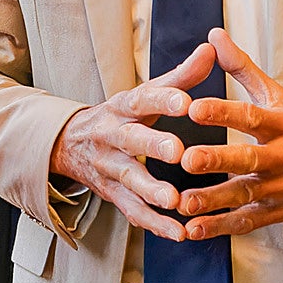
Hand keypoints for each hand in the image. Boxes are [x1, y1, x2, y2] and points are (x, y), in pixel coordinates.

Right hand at [50, 42, 217, 239]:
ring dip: (152, 191)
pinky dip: (155, 224)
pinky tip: (179, 233)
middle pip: (131, 140)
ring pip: (129, 180)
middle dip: (153, 146)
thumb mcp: (145, 92)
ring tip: (175, 201)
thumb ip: (181, 75)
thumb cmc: (121, 115)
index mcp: (124, 106)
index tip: (185, 101)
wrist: (70, 144)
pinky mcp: (113, 195)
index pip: (142, 99)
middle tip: (178, 152)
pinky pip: (133, 211)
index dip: (163, 99)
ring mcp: (110, 167)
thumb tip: (211, 49)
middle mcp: (113, 136)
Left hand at [178, 28, 282, 237]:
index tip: (193, 107)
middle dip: (218, 159)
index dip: (222, 111)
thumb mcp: (277, 94)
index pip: (250, 115)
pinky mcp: (279, 212)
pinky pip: (248, 221)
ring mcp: (282, 187)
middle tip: (188, 158)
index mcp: (281, 123)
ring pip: (246, 194)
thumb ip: (242, 67)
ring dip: (213, 200)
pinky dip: (221, 227)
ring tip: (183, 201)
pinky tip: (194, 229)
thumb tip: (213, 35)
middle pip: (249, 158)